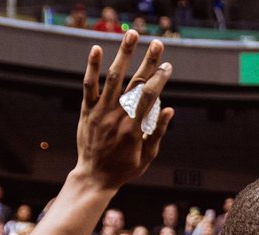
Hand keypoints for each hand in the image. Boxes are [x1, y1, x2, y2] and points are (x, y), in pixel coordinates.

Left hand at [75, 31, 173, 191]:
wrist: (94, 177)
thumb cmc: (123, 169)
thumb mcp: (147, 157)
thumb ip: (158, 132)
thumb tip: (170, 109)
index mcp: (133, 129)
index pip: (149, 97)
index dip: (160, 79)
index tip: (169, 67)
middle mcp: (116, 117)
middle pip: (135, 82)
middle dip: (148, 61)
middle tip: (158, 44)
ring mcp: (100, 112)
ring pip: (113, 78)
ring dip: (123, 54)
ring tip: (131, 35)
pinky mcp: (88, 111)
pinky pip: (89, 86)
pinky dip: (92, 67)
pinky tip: (96, 49)